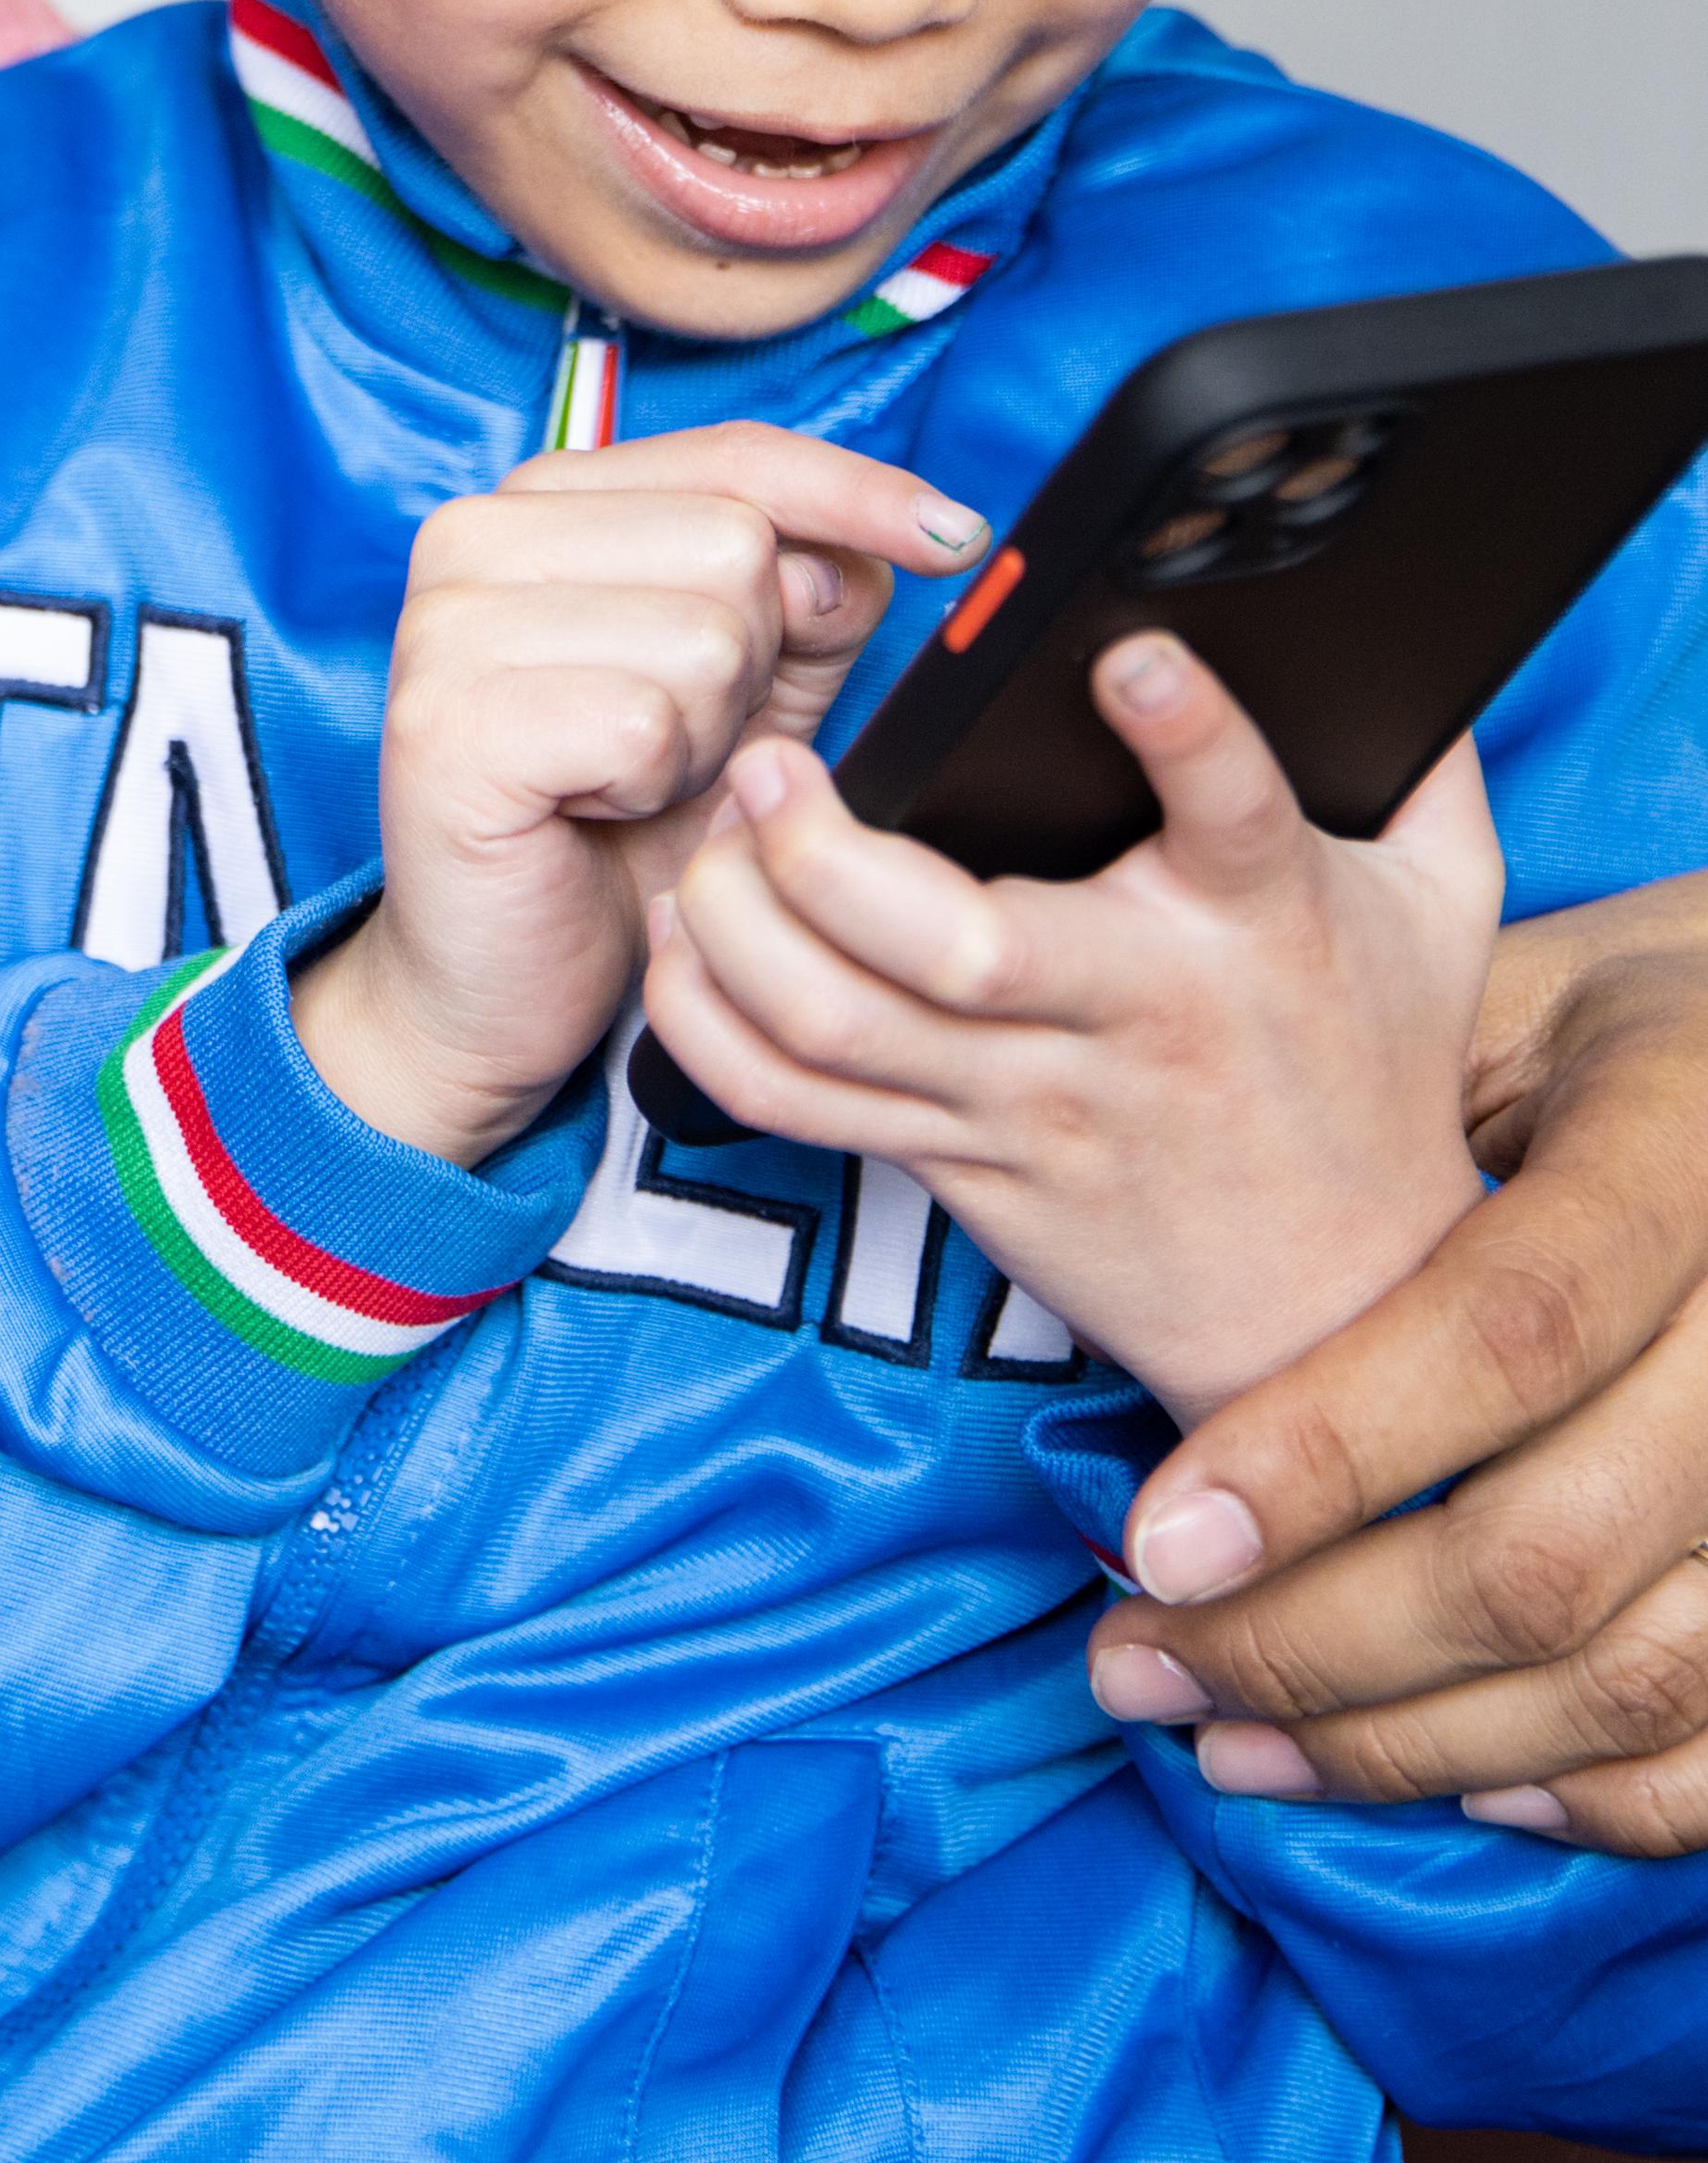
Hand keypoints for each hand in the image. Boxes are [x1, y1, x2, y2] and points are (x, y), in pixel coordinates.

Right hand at [298, 427, 987, 1167]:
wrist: (496, 984)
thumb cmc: (617, 832)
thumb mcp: (744, 695)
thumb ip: (807, 603)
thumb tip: (879, 548)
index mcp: (541, 503)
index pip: (735, 455)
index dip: (858, 494)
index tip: (957, 539)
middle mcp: (472, 535)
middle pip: (735, 542)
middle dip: (752, 665)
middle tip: (675, 742)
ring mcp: (446, 623)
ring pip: (702, 634)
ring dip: (704, 739)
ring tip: (632, 782)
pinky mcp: (446, 722)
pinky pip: (641, 724)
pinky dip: (650, 789)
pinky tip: (596, 812)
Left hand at [640, 630, 1496, 1421]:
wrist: (1344, 1302)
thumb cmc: (1371, 1068)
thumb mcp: (1439, 907)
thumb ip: (1419, 763)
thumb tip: (1398, 618)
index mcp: (1258, 921)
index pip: (1236, 816)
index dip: (1188, 732)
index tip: (1128, 655)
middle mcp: (1132, 1011)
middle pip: (955, 946)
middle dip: (827, 850)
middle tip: (766, 759)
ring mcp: (1029, 1101)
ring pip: (838, 1024)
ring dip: (738, 923)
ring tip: (709, 834)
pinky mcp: (957, 1162)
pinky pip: (797, 1104)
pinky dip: (709, 1024)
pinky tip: (685, 940)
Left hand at [1087, 869, 1707, 1855]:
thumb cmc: (1615, 1020)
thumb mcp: (1502, 996)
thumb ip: (1366, 1110)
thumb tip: (1161, 1260)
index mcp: (1688, 1148)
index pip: (1503, 1332)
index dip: (1324, 1454)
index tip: (1151, 1540)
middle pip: (1550, 1550)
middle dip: (1315, 1643)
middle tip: (1136, 1664)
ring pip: (1634, 1675)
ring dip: (1412, 1744)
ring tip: (1227, 1739)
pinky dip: (1590, 1791)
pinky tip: (1451, 1777)